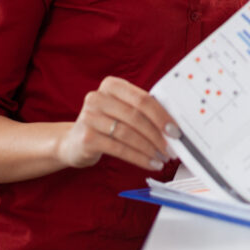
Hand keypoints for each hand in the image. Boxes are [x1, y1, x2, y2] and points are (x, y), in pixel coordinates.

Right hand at [57, 76, 179, 171]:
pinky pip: (120, 149)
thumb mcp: (121, 110)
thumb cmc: (105, 124)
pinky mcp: (87, 137)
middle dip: (158, 135)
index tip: (175, 130)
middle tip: (171, 148)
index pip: (142, 99)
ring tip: (162, 158)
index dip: (161, 115)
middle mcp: (97, 97)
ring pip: (129, 134)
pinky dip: (139, 158)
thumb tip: (173, 126)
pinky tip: (150, 163)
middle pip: (136, 116)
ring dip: (150, 148)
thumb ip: (142, 111)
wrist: (73, 142)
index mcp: (111, 85)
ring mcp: (89, 117)